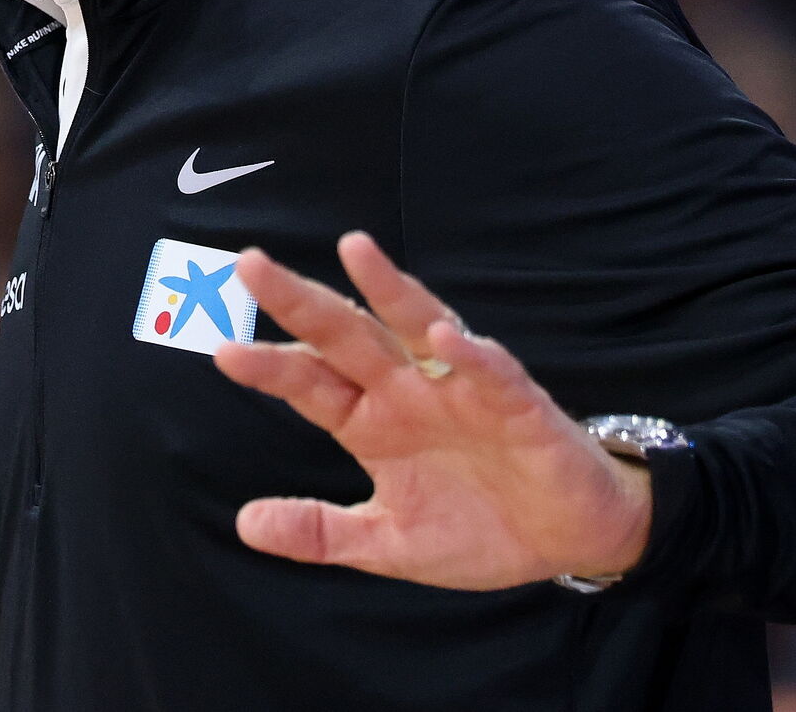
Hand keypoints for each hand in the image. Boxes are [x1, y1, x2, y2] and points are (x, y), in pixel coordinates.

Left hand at [212, 232, 650, 589]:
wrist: (571, 540)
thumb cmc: (480, 528)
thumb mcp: (388, 545)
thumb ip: (321, 533)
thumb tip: (244, 524)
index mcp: (372, 423)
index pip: (311, 385)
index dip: (271, 369)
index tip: (224, 351)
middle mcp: (408, 392)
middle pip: (346, 336)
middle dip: (300, 301)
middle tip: (250, 265)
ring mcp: (461, 390)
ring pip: (415, 325)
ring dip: (387, 287)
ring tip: (354, 250)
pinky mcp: (517, 403)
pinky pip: (492, 371)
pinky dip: (470, 354)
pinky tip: (446, 338)